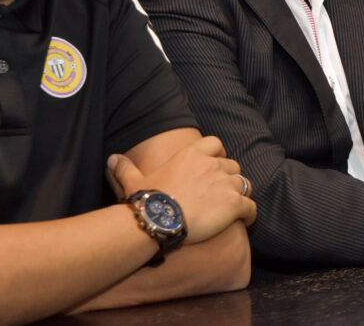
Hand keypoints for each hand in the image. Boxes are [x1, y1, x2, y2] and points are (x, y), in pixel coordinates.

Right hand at [108, 136, 256, 243]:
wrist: (157, 220)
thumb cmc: (146, 200)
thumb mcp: (133, 181)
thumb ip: (125, 168)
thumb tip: (112, 158)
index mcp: (192, 155)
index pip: (216, 144)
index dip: (218, 155)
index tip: (214, 165)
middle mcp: (212, 165)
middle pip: (233, 165)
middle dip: (229, 177)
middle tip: (221, 193)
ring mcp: (225, 184)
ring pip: (245, 183)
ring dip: (241, 194)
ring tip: (233, 207)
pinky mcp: (234, 204)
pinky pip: (251, 206)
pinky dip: (250, 213)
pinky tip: (245, 220)